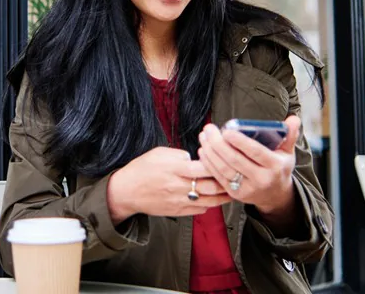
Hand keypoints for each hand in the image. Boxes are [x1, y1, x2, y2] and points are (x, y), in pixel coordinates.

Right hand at [107, 146, 231, 224]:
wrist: (126, 191)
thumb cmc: (141, 169)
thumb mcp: (158, 153)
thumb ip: (179, 154)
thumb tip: (194, 157)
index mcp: (174, 168)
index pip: (203, 166)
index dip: (217, 163)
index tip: (225, 159)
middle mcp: (178, 186)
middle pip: (210, 186)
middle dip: (225, 182)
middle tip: (237, 177)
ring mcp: (179, 200)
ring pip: (209, 200)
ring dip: (223, 196)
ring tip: (233, 191)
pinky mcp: (177, 211)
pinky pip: (199, 210)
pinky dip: (210, 205)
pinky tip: (215, 200)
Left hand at [197, 116, 300, 216]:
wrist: (275, 195)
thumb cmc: (279, 167)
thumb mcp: (288, 152)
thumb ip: (289, 134)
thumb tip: (293, 118)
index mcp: (275, 166)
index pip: (255, 152)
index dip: (240, 142)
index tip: (226, 130)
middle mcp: (261, 179)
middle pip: (235, 160)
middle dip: (218, 143)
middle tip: (209, 128)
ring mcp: (247, 189)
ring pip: (224, 169)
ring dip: (210, 152)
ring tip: (204, 136)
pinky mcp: (235, 194)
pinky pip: (219, 177)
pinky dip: (209, 163)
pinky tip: (203, 150)